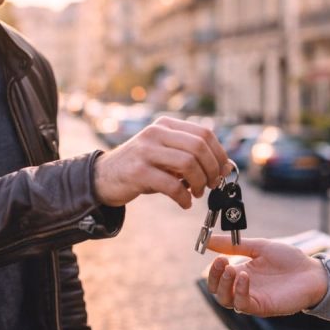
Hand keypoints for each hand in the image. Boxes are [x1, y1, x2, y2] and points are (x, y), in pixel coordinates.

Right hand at [93, 116, 230, 208]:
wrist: (103, 177)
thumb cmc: (142, 168)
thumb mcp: (166, 155)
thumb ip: (191, 156)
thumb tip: (226, 167)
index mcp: (165, 125)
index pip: (204, 133)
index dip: (219, 154)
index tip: (222, 171)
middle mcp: (155, 133)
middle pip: (198, 147)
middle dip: (211, 170)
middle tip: (212, 185)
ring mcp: (145, 151)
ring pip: (188, 164)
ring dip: (199, 183)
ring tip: (197, 193)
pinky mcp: (138, 172)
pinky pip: (171, 185)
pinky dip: (184, 197)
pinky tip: (185, 203)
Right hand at [206, 236, 328, 316]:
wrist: (313, 273)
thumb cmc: (289, 260)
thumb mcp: (260, 247)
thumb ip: (234, 244)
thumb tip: (208, 239)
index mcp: (242, 274)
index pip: (218, 277)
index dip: (213, 268)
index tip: (216, 254)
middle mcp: (243, 288)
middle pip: (217, 291)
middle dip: (215, 277)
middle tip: (221, 261)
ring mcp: (252, 298)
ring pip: (226, 300)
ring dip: (225, 284)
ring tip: (231, 268)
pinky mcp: (262, 307)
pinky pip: (243, 304)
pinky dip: (239, 291)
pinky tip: (244, 278)